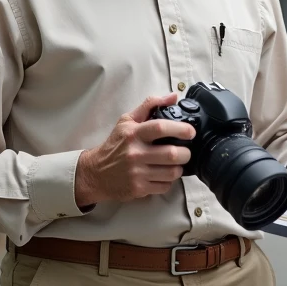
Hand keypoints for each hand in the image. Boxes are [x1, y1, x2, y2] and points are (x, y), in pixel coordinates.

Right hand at [74, 93, 195, 205]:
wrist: (96, 173)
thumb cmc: (115, 145)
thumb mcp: (127, 121)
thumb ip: (149, 105)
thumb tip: (173, 96)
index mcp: (133, 134)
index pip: (160, 128)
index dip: (180, 129)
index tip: (190, 132)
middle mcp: (135, 153)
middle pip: (171, 154)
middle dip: (185, 153)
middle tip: (185, 151)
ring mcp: (137, 173)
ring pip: (171, 172)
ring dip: (179, 168)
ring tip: (175, 164)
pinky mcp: (138, 188)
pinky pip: (164, 186)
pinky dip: (169, 181)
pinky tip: (163, 175)